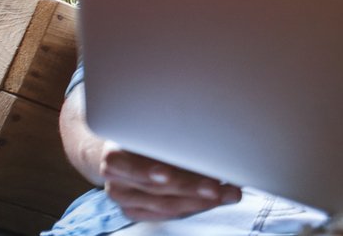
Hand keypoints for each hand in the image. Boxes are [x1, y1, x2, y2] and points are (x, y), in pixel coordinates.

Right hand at [97, 144, 241, 221]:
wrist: (122, 153)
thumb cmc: (144, 134)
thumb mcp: (151, 127)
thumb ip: (169, 133)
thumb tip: (208, 130)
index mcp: (113, 156)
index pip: (126, 167)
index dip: (146, 171)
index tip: (166, 174)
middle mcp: (116, 181)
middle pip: (154, 189)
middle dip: (190, 188)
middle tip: (217, 186)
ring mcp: (126, 200)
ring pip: (166, 205)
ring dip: (202, 200)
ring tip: (229, 193)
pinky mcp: (138, 212)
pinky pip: (170, 214)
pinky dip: (196, 206)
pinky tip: (217, 199)